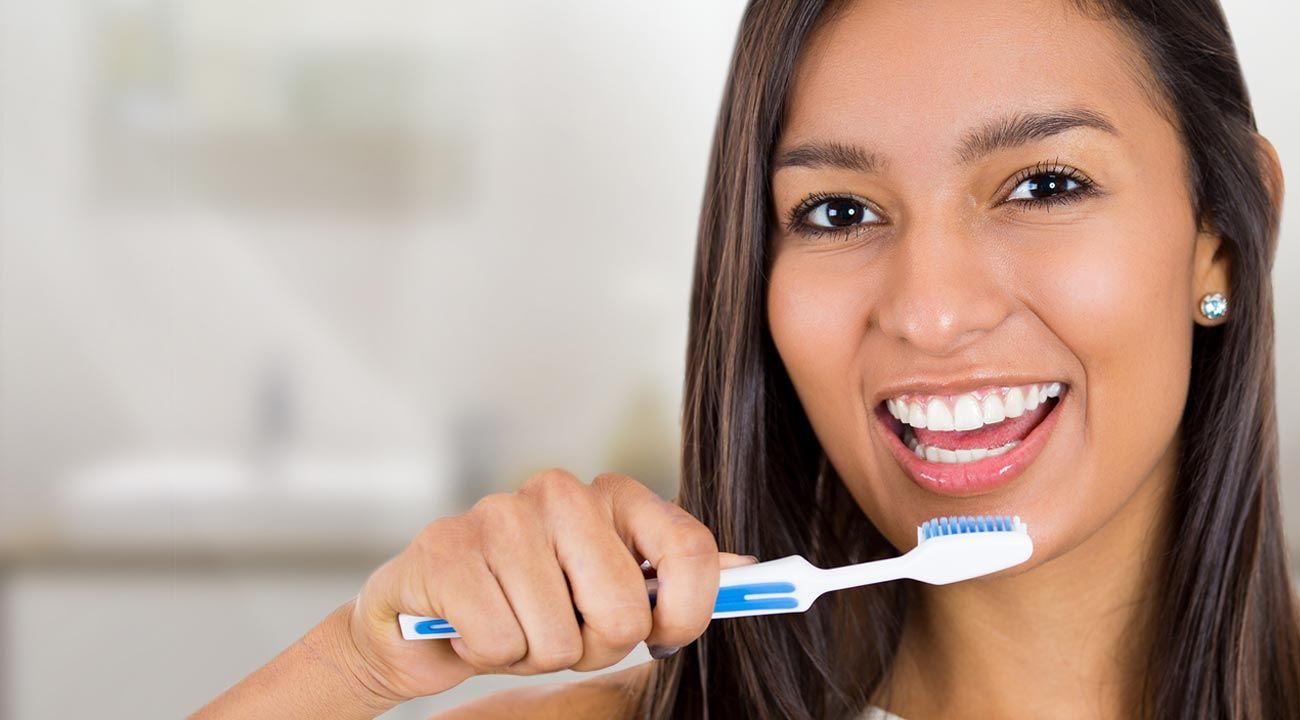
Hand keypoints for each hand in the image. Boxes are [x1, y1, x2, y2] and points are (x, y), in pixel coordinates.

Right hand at [336, 469, 754, 703]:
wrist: (424, 618)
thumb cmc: (529, 604)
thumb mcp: (610, 590)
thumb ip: (672, 577)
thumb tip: (753, 574)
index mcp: (612, 495)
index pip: (689, 549)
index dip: (687, 612)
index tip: (663, 636)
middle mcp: (559, 491)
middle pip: (624, 612)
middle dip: (593, 646)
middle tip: (562, 631)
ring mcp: (499, 515)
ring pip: (559, 639)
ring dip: (536, 654)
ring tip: (513, 624)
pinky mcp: (445, 551)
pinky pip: (499, 643)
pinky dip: (487, 653)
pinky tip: (472, 625)